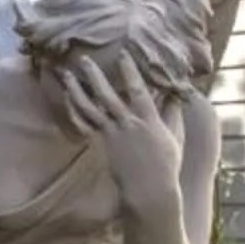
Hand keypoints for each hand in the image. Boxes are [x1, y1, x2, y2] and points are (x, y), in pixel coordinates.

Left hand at [56, 55, 184, 196]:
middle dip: (94, 75)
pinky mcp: (101, 144)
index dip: (130, 71)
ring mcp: (111, 134)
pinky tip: (68, 100)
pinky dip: (75, 111)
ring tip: (66, 76)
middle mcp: (126, 124)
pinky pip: (84, 125)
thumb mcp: (174, 136)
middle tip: (83, 59)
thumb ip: (173, 113)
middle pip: (106, 95)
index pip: (138, 89)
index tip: (123, 53)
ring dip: (76, 91)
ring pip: (89, 108)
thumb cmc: (166, 164)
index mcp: (148, 120)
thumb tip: (178, 93)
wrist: (148, 190)